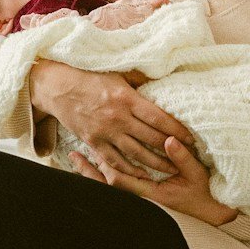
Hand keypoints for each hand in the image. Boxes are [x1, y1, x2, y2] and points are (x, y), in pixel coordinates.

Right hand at [29, 59, 194, 179]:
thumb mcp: (118, 73)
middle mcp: (118, 118)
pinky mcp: (93, 142)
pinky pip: (114, 161)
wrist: (59, 88)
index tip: (191, 138)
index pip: (159, 118)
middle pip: (151, 138)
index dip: (177, 130)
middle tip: (188, 156)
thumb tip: (163, 79)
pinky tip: (143, 175)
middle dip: (171, 149)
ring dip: (155, 163)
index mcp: (126, 99)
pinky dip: (130, 170)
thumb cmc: (90, 77)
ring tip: (172, 170)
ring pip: (136, 153)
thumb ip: (140, 79)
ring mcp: (105, 132)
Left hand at [71, 133, 236, 227]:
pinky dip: (105, 177)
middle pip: (108, 185)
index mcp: (152, 194)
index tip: (92, 151)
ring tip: (77, 160)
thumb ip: (182, 158)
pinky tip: (97, 167)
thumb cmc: (204, 193)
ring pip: (111, 188)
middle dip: (90, 171)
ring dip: (93, 174)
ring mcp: (143, 199)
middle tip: (74, 156)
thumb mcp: (197, 174)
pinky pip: (120, 188)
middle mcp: (143, 199)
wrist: (212, 214)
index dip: (105, 166)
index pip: (121, 180)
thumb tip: (169, 140)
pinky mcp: (145, 197)